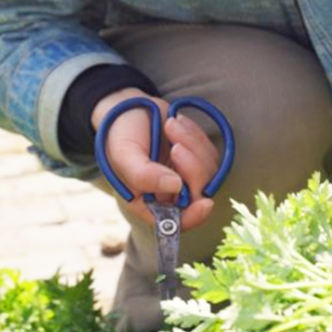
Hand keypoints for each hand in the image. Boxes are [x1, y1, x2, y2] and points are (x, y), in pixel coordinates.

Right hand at [92, 88, 220, 231]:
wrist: (130, 109)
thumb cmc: (120, 135)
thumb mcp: (125, 154)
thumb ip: (145, 175)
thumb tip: (175, 186)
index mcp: (147, 203)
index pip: (176, 222)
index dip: (193, 216)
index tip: (205, 203)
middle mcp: (169, 195)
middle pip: (198, 194)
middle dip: (193, 168)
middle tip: (175, 145)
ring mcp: (186, 177)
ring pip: (209, 172)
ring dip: (193, 145)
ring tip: (170, 125)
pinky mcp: (197, 159)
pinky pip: (210, 152)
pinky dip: (196, 136)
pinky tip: (177, 123)